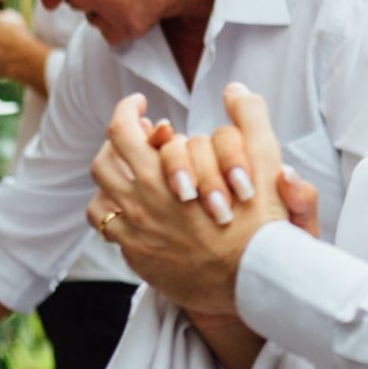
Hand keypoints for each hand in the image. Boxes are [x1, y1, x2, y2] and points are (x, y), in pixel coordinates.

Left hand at [86, 83, 289, 314]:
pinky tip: (131, 202)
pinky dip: (112, 207)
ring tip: (132, 166)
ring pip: (101, 192)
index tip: (140, 105)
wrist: (255, 278)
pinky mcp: (138, 255)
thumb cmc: (262, 221)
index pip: (123, 129)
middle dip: (117, 139)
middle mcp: (142, 201)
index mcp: (164, 172)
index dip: (128, 110)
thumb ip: (251, 119)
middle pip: (105, 157)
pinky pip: (106, 224)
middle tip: (136, 132)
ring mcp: (136, 231)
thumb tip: (235, 90)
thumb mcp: (266, 161)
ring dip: (112, 172)